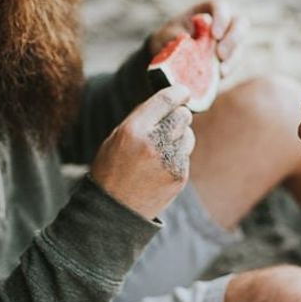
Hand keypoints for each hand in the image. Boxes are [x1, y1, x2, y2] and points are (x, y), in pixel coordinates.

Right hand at [90, 86, 195, 219]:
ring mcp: (170, 161)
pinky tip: (161, 165)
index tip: (184, 91)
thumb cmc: (112, 168)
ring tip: (161, 148)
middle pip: (183, 115)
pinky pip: (186, 154)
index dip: (179, 92)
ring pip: (188, 134)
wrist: (114, 210)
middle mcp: (154, 143)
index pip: (166, 100)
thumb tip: (168, 100)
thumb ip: (142, 118)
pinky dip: (178, 155)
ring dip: (180, 136)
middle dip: (179, 115)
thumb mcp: (116, 137)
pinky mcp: (180, 175)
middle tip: (171, 121)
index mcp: (134, 130)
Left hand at [148, 0, 247, 76]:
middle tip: (221, 54)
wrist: (171, 55)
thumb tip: (187, 39)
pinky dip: (229, 68)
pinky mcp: (232, 56)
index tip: (215, 34)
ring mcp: (231, 39)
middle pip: (240, 23)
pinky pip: (236, 61)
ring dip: (233, 58)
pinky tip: (220, 76)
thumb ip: (177, 34)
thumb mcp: (168, 34)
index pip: (220, 6)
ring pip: (241, 45)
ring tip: (221, 71)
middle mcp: (225, 21)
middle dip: (233, 39)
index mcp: (208, 9)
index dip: (221, 18)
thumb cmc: (170, 37)